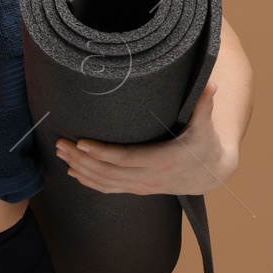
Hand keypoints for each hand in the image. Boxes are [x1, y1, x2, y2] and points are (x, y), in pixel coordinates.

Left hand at [53, 81, 235, 195]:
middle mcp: (150, 178)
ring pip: (105, 183)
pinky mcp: (139, 189)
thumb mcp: (205, 127)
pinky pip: (110, 190)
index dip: (102, 153)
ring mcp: (143, 187)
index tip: (81, 142)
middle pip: (108, 172)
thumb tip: (212, 83)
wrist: (211, 174)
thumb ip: (204, 105)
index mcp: (163, 161)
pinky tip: (74, 173)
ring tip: (60, 154)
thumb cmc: (205, 145)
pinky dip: (90, 182)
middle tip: (60, 144)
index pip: (126, 159)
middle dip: (81, 159)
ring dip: (81, 169)